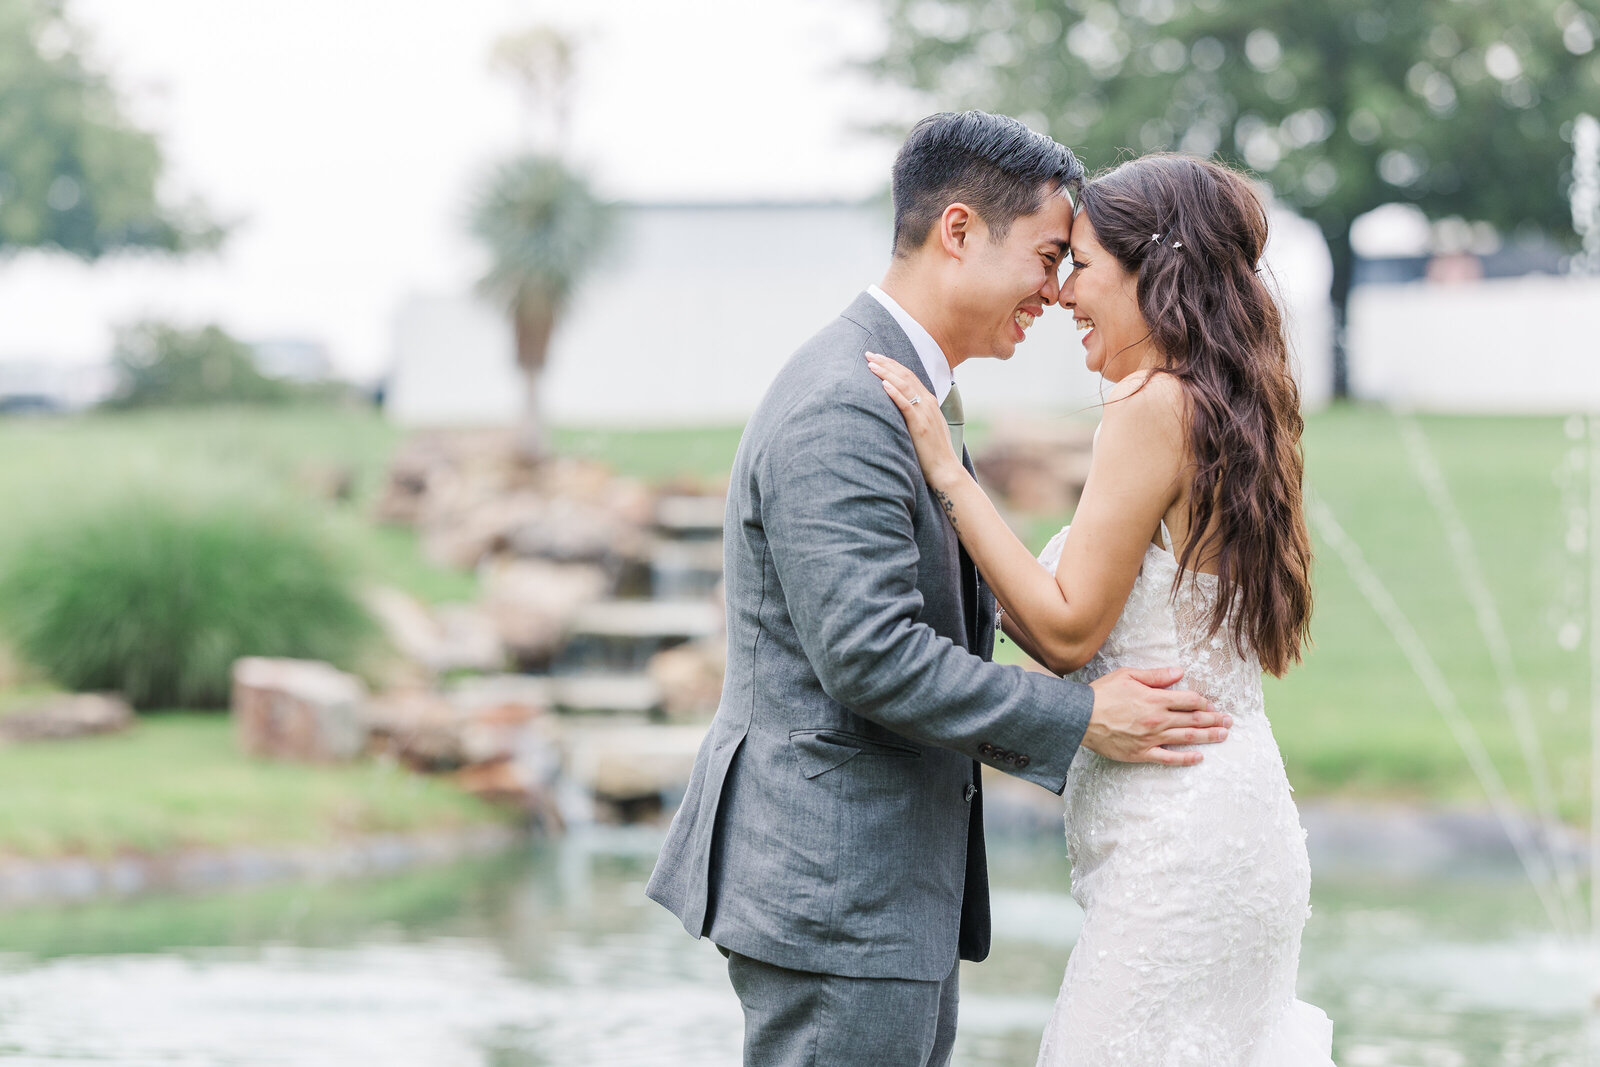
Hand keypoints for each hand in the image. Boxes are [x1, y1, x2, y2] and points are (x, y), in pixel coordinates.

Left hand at [865, 351, 963, 487]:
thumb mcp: (926, 427)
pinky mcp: (919, 425)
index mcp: (929, 402)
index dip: (893, 365)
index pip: (909, 376)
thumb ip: (916, 414)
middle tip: (869, 354)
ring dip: (887, 373)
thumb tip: (900, 408)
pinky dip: (895, 392)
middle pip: (905, 376)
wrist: (945, 470)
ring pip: (904, 386)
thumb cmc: (933, 452)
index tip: (878, 358)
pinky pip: (906, 404)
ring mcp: (924, 413)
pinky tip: (884, 384)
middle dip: (886, 363)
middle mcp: (928, 403)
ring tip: (872, 364)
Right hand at [1083, 666, 1229, 765]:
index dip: (1203, 702)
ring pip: (1186, 738)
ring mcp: (1151, 738)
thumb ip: (1156, 675)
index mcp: (1156, 699)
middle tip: (1229, 721)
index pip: (1189, 700)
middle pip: (1193, 720)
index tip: (1211, 704)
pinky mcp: (1142, 753)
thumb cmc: (1102, 694)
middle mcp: (1158, 719)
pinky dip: (1186, 758)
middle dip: (1214, 720)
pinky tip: (1199, 757)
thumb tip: (1180, 672)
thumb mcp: (1128, 675)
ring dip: (1208, 737)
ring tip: (1224, 735)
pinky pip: (1169, 758)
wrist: (1081, 717)